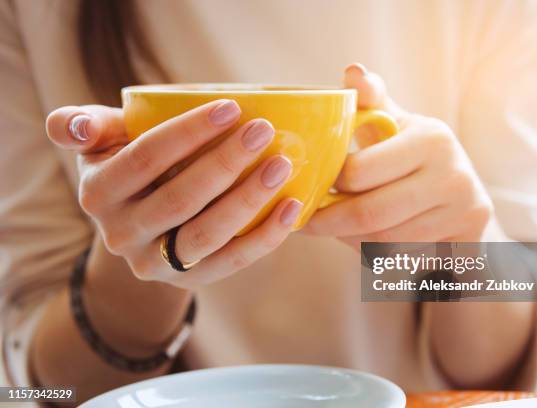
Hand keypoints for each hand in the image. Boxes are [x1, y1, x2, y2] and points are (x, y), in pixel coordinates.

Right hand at [46, 100, 302, 287]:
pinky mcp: (189, 281)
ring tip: (282, 166)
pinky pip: (231, 262)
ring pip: (206, 235)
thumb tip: (73, 127)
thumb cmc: (131, 167)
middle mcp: (120, 234)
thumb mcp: (103, 143)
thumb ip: (84, 126)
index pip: (145, 158)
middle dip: (225, 163)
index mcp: (99, 193)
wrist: (140, 225)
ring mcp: (155, 264)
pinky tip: (291, 207)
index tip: (231, 107)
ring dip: (248, 200)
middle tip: (263, 131)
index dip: (188, 132)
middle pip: (180, 198)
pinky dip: (265, 237)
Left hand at [305, 64, 491, 248]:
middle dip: (329, 221)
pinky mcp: (467, 241)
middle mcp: (453, 175)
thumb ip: (371, 100)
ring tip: (332, 229)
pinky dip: (374, 253)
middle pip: (370, 213)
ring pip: (383, 240)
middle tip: (305, 221)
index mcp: (430, 139)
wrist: (463, 194)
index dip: (327, 185)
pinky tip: (360, 240)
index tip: (308, 188)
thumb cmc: (415, 155)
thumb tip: (352, 70)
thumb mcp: (397, 123)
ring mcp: (463, 211)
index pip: (359, 172)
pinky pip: (403, 257)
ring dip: (347, 239)